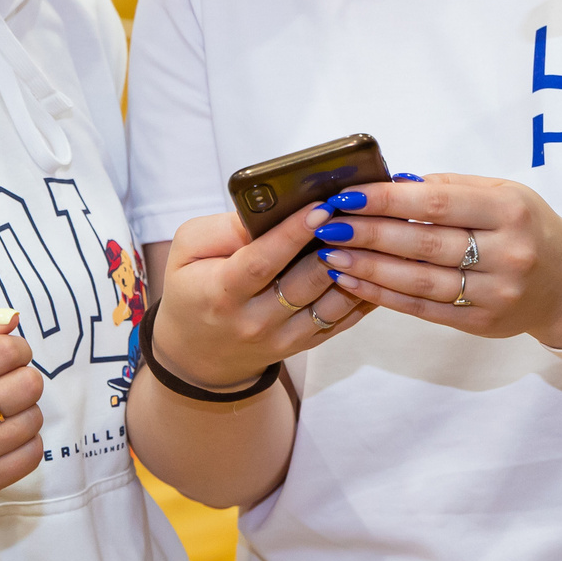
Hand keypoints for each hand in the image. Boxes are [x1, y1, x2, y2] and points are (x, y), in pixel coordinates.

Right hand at [0, 304, 46, 501]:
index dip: (15, 347)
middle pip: (28, 384)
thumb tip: (12, 319)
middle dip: (23, 376)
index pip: (5, 350)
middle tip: (4, 383)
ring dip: (25, 409)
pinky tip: (3, 435)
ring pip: (34, 418)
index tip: (4, 356)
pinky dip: (27, 440)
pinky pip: (34, 452)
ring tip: (0, 410)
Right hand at [152, 205, 370, 393]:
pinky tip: (374, 264)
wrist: (198, 353)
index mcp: (222, 293)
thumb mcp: (187, 250)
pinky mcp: (304, 345)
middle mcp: (255, 321)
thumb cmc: (192, 289)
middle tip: (356, 212)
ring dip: (355, 268)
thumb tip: (270, 209)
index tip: (321, 207)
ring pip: (331, 303)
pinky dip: (361, 292)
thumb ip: (224, 228)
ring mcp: (283, 338)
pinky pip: (342, 319)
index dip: (293, 234)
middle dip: (334, 245)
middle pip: (305, 282)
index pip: (262, 262)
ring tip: (369, 234)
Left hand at [314, 175, 561, 350]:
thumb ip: (452, 186)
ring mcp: (494, 294)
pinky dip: (384, 294)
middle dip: (368, 233)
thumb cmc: (530, 228)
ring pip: (418, 281)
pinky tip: (354, 281)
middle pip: (423, 243)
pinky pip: (422, 308)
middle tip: (327, 224)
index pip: (437, 201)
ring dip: (367, 267)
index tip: (347, 195)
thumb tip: (394, 182)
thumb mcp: (505, 193)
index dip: (387, 198)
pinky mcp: (481, 324)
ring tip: (331, 254)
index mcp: (509, 211)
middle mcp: (506, 253)